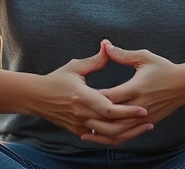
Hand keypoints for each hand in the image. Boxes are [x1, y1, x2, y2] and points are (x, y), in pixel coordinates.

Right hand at [32, 43, 150, 140]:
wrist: (36, 97)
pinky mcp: (77, 131)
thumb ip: (95, 60)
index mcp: (82, 97)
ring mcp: (79, 125)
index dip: (127, 111)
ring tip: (142, 127)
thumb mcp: (75, 66)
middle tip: (148, 119)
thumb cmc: (56, 79)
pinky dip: (114, 136)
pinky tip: (127, 130)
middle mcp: (81, 114)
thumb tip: (108, 46)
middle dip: (131, 125)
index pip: (109, 109)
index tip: (143, 108)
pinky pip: (99, 138)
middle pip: (111, 126)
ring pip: (107, 136)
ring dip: (126, 133)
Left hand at [80, 41, 184, 145]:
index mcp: (135, 88)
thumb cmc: (163, 68)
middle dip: (92, 118)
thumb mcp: (144, 57)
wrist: (184, 85)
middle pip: (110, 117)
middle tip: (75, 116)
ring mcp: (143, 117)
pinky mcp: (147, 123)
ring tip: (83, 131)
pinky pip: (127, 135)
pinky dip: (113, 138)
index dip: (92, 99)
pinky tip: (101, 137)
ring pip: (118, 131)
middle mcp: (138, 105)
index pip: (109, 97)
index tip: (77, 96)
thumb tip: (105, 45)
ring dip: (100, 132)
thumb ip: (122, 54)